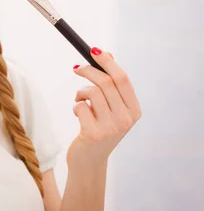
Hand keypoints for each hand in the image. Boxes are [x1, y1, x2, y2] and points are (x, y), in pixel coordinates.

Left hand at [68, 47, 141, 167]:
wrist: (89, 160)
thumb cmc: (99, 127)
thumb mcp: (111, 107)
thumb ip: (111, 83)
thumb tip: (106, 53)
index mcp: (134, 110)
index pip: (123, 79)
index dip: (107, 62)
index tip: (94, 50)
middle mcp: (126, 119)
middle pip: (106, 83)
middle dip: (88, 71)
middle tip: (76, 68)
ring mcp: (111, 128)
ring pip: (92, 93)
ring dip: (80, 92)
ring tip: (79, 100)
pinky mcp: (93, 134)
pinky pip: (80, 106)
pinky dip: (76, 106)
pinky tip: (78, 114)